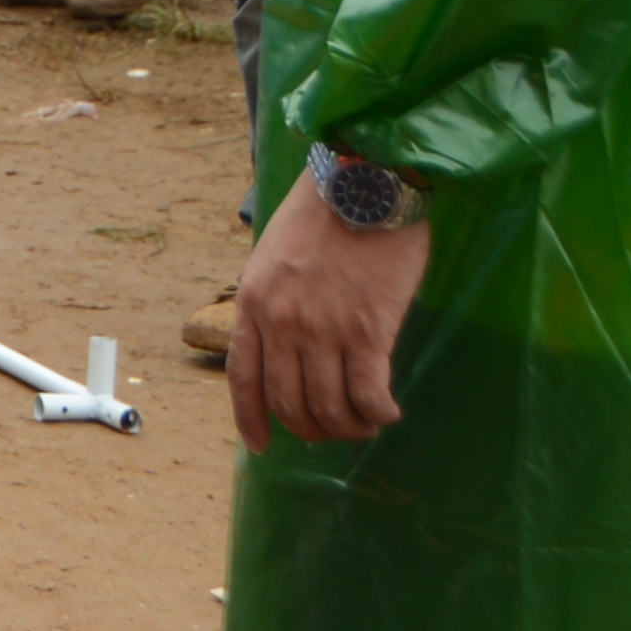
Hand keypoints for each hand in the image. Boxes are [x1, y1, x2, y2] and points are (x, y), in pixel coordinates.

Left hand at [228, 167, 433, 451]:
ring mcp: (323, 329)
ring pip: (330, 408)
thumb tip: (286, 349)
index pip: (243, 377)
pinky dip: (378, 414)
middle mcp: (282, 322)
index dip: (250, 419)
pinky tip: (387, 411)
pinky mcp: (368, 331)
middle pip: (288, 403)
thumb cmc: (324, 214)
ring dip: (348, 428)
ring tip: (365, 422)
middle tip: (333, 430)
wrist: (365, 184)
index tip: (259, 446)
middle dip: (311, 429)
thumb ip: (274, 303)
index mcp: (253, 303)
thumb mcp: (274, 255)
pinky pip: (368, 395)